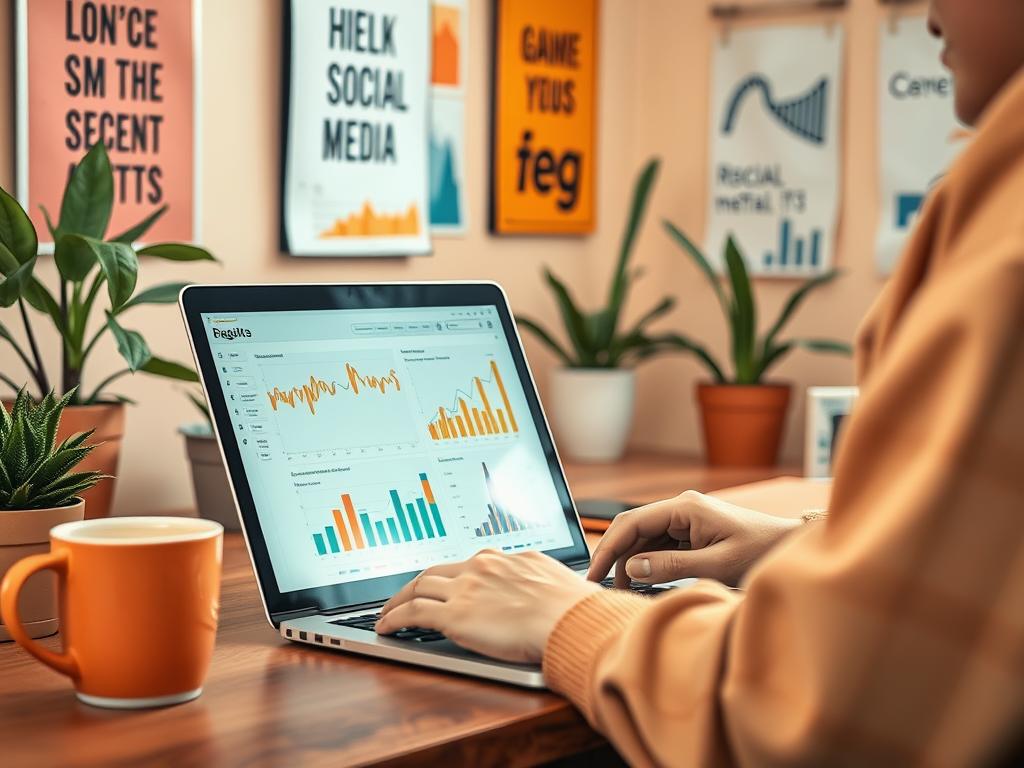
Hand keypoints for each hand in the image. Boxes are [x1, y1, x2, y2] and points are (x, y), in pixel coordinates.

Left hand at [376, 549, 600, 663]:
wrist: (571, 619)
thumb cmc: (572, 607)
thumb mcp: (552, 580)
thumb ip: (535, 582)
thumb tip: (541, 590)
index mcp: (504, 559)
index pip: (465, 564)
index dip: (447, 577)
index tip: (441, 585)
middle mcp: (480, 567)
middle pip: (435, 571)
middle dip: (414, 585)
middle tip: (402, 597)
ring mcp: (465, 589)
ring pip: (418, 587)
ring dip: (397, 601)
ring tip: (386, 613)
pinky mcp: (455, 615)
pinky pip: (413, 613)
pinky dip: (394, 618)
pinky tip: (385, 627)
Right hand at [588, 490, 802, 587]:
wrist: (790, 547)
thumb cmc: (761, 553)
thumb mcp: (717, 566)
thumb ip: (672, 566)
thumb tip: (633, 567)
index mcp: (684, 507)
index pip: (630, 524)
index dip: (607, 550)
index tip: (593, 576)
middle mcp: (681, 507)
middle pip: (632, 527)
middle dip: (613, 554)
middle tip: (600, 585)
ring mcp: (685, 518)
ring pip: (643, 537)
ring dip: (629, 560)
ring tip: (622, 589)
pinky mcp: (691, 530)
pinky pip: (658, 543)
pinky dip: (646, 560)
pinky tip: (642, 579)